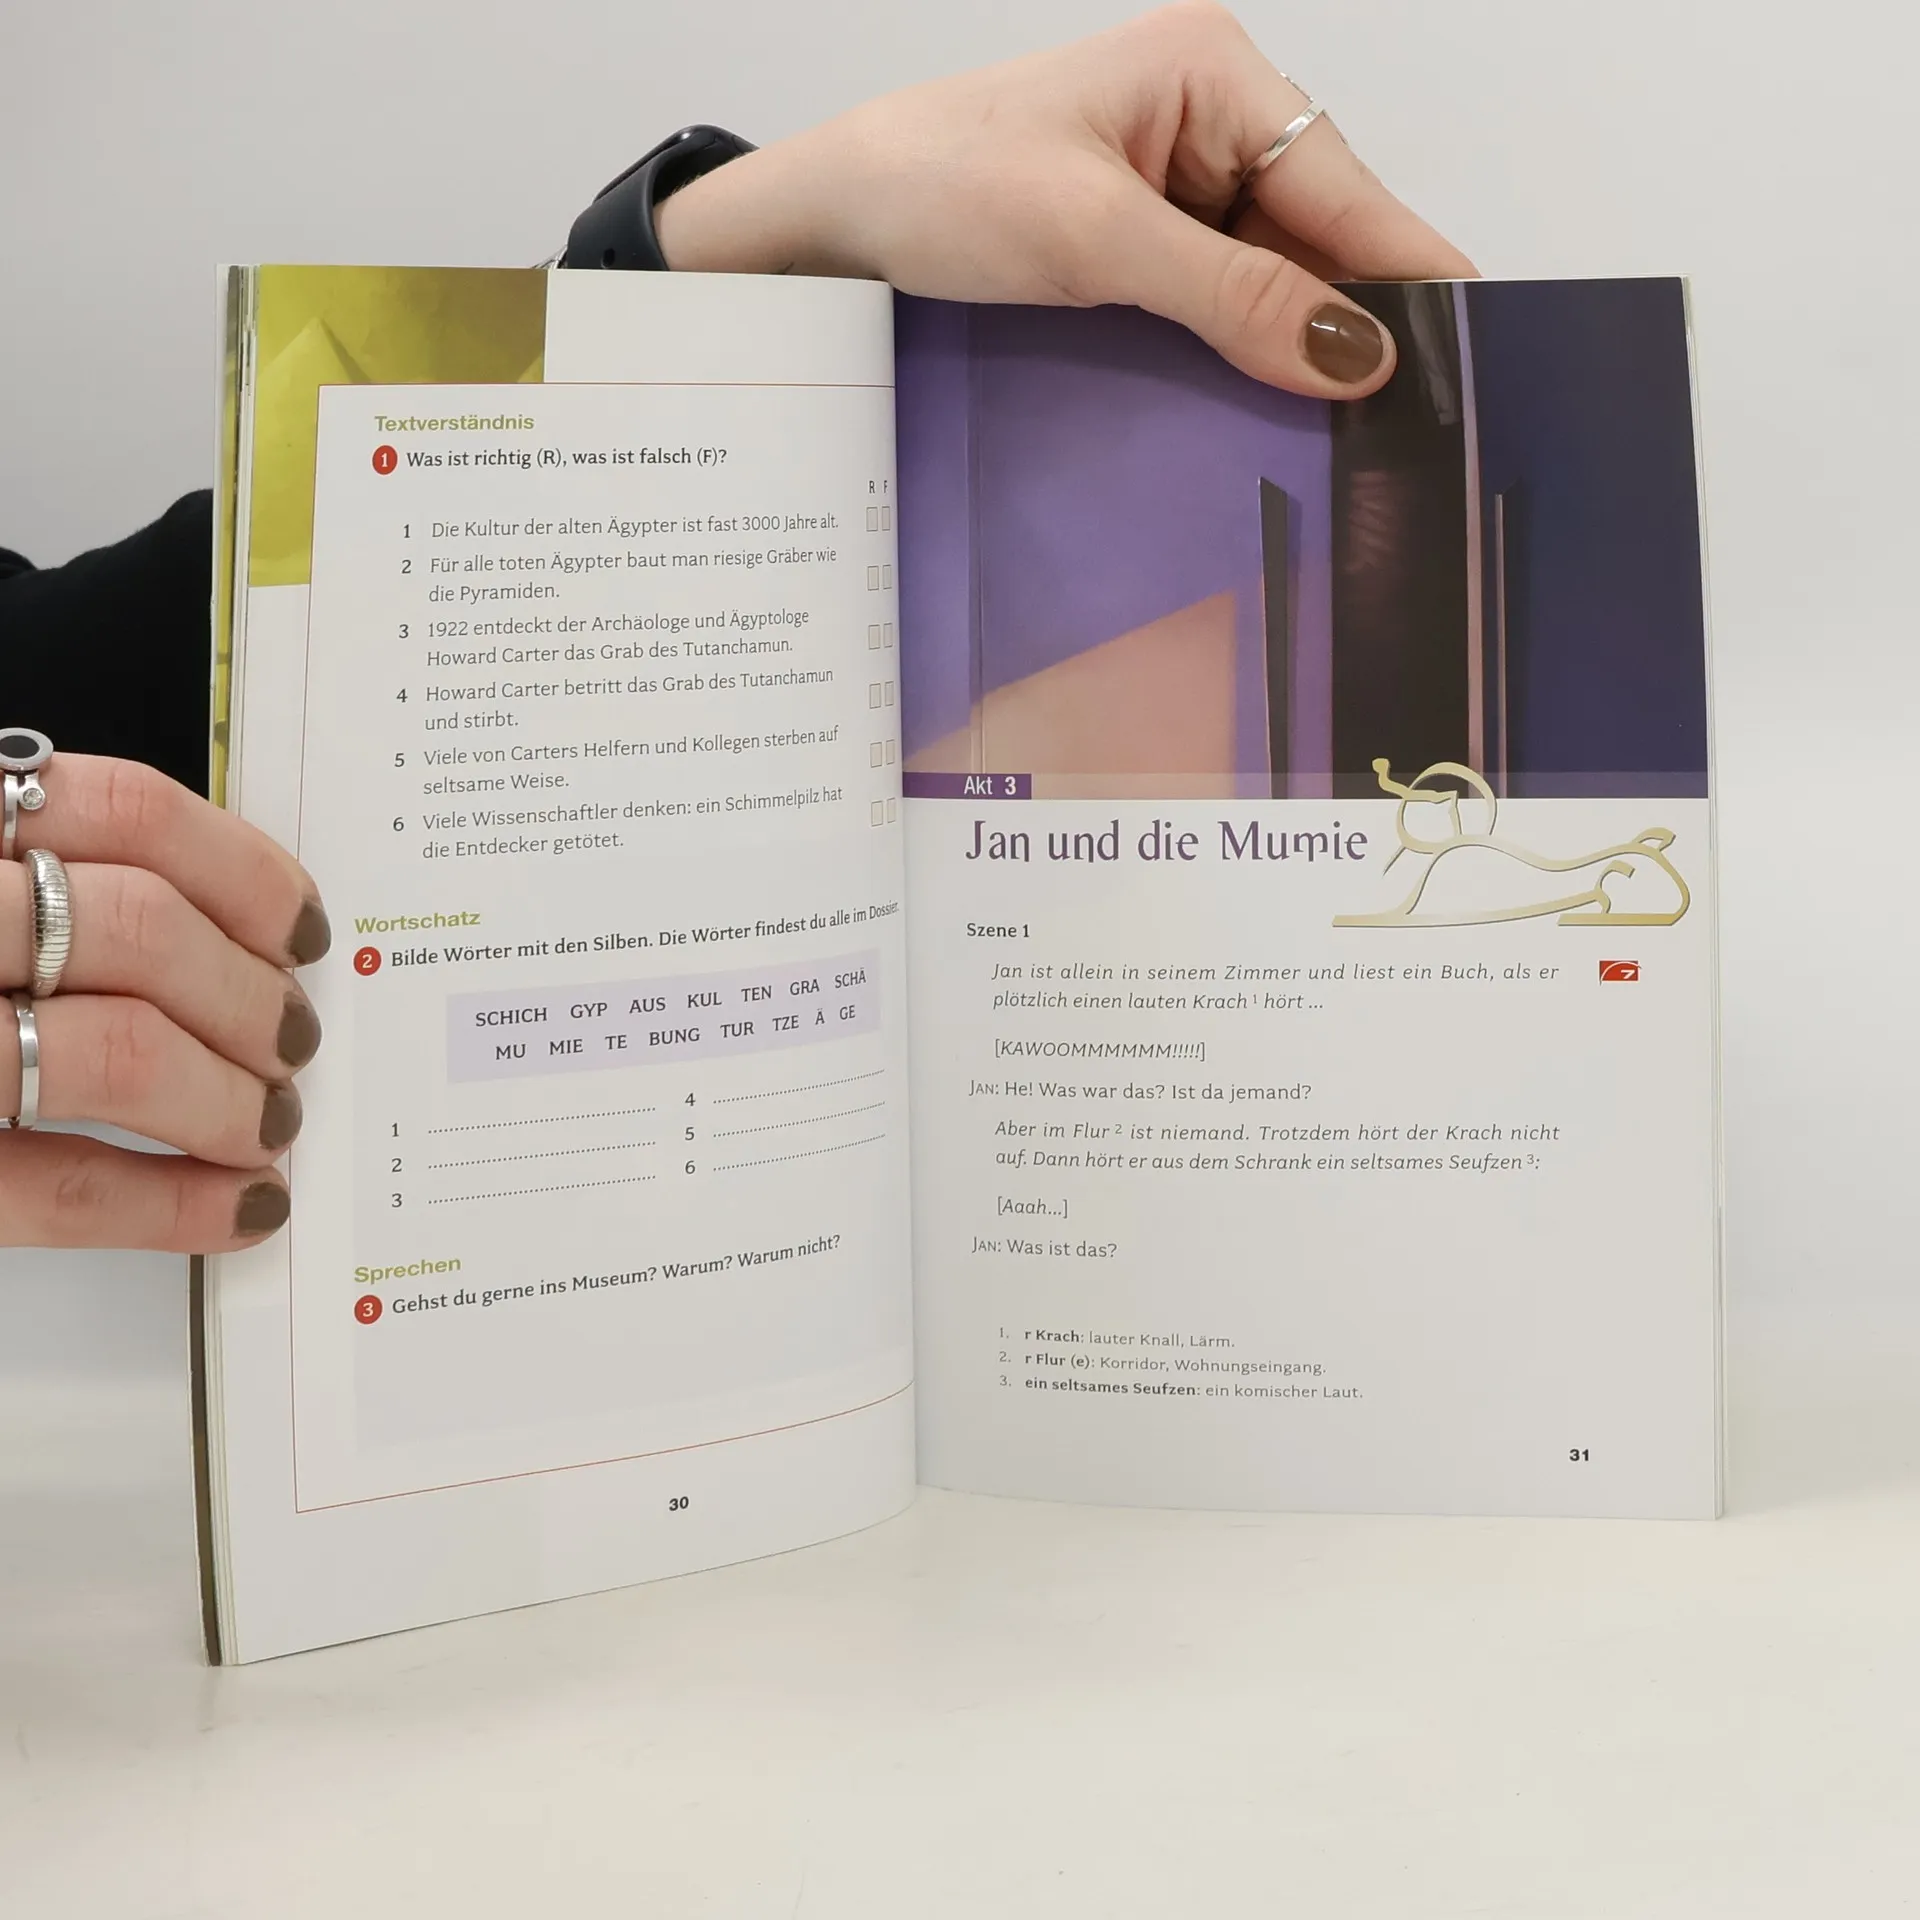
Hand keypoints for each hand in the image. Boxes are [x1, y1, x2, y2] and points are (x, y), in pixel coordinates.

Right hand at [0, 756, 329, 1251]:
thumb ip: (20, 865)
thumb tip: (208, 914)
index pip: (119, 809)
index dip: (241, 871)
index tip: (299, 928)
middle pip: (137, 932)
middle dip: (246, 999)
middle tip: (291, 1041)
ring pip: (113, 1052)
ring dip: (227, 1097)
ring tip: (266, 1124)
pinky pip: (56, 1188)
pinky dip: (170, 1204)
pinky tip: (235, 1209)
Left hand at [656, 1, 1474, 397]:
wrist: (826, 226)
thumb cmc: (937, 185)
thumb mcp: (1094, 239)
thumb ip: (1232, 295)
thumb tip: (1355, 355)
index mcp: (1215, 73)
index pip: (1346, 186)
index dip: (1407, 274)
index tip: (1473, 352)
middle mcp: (1210, 121)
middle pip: (1320, 237)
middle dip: (1349, 324)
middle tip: (1404, 428)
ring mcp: (1174, 187)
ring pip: (1273, 281)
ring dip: (1291, 351)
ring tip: (1347, 438)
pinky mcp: (1139, 246)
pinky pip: (1219, 305)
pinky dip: (1238, 357)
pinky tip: (1262, 410)